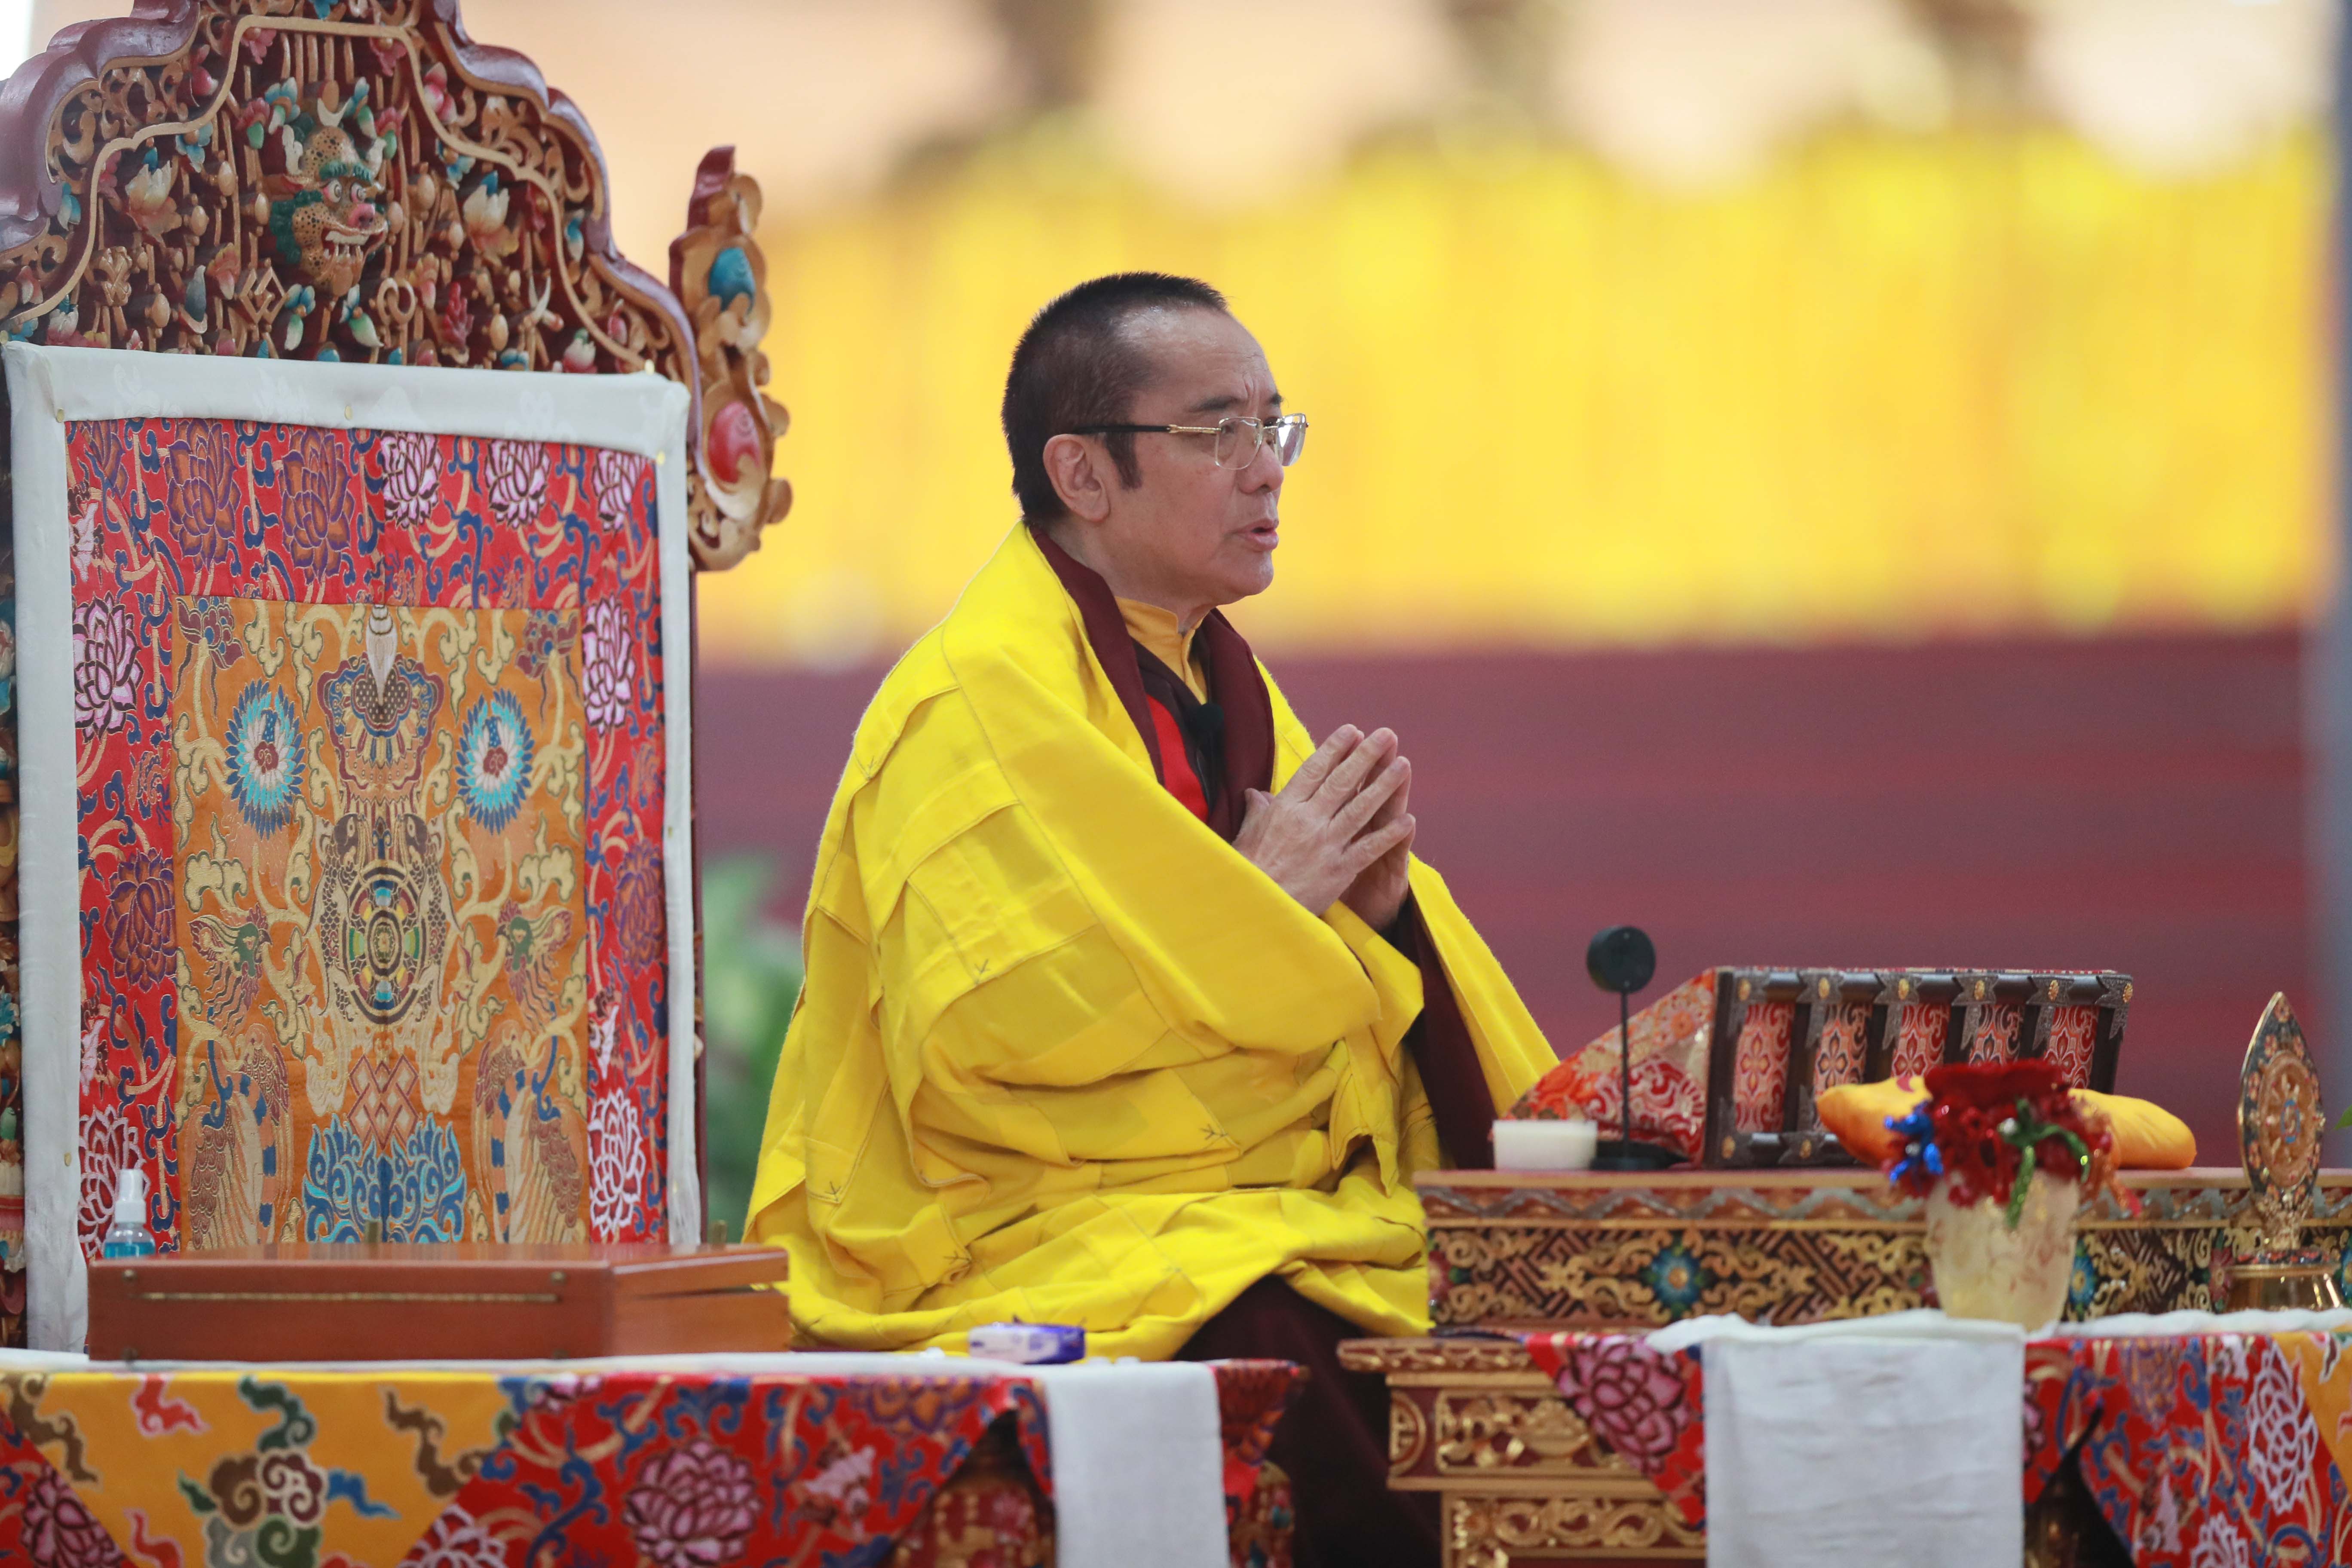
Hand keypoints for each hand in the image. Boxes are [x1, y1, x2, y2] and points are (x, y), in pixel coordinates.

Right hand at [1234, 725, 1414, 917]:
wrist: (1255, 908)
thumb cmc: (1248, 871)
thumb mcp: (1246, 834)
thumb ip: (1257, 810)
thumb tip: (1256, 793)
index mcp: (1284, 809)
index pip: (1314, 770)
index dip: (1335, 748)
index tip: (1353, 730)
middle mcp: (1307, 821)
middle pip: (1342, 781)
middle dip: (1366, 755)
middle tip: (1387, 735)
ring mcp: (1325, 844)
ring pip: (1360, 808)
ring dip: (1384, 785)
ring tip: (1403, 765)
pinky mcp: (1339, 870)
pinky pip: (1369, 847)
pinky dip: (1389, 834)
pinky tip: (1408, 821)